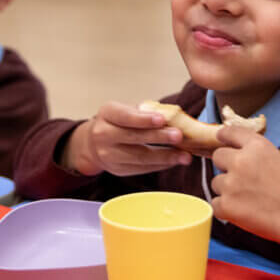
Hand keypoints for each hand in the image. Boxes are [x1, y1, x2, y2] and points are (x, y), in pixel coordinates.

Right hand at [62, 102, 191, 176]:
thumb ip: (145, 112)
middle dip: (158, 137)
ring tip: (184, 156)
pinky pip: (142, 168)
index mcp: (107, 114)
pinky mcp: (118, 170)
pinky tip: (174, 161)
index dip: (143, 119)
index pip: (125, 117)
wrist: (94, 143)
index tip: (162, 119)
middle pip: (133, 137)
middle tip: (179, 136)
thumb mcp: (125, 110)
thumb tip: (173, 117)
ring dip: (165, 156)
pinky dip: (161, 165)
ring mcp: (109, 155)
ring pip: (139, 157)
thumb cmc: (118, 122)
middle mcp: (104, 135)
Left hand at [210, 125, 279, 271]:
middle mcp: (241, 160)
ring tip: (251, 200)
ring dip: (227, 191)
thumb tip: (232, 156)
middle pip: (218, 157)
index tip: (220, 138)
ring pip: (216, 183)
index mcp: (257, 146)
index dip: (224, 136)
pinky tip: (246, 213)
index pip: (230, 132)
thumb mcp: (278, 159)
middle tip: (243, 181)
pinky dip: (227, 210)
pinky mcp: (226, 205)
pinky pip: (216, 204)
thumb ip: (255, 154)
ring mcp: (231, 183)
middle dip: (226, 167)